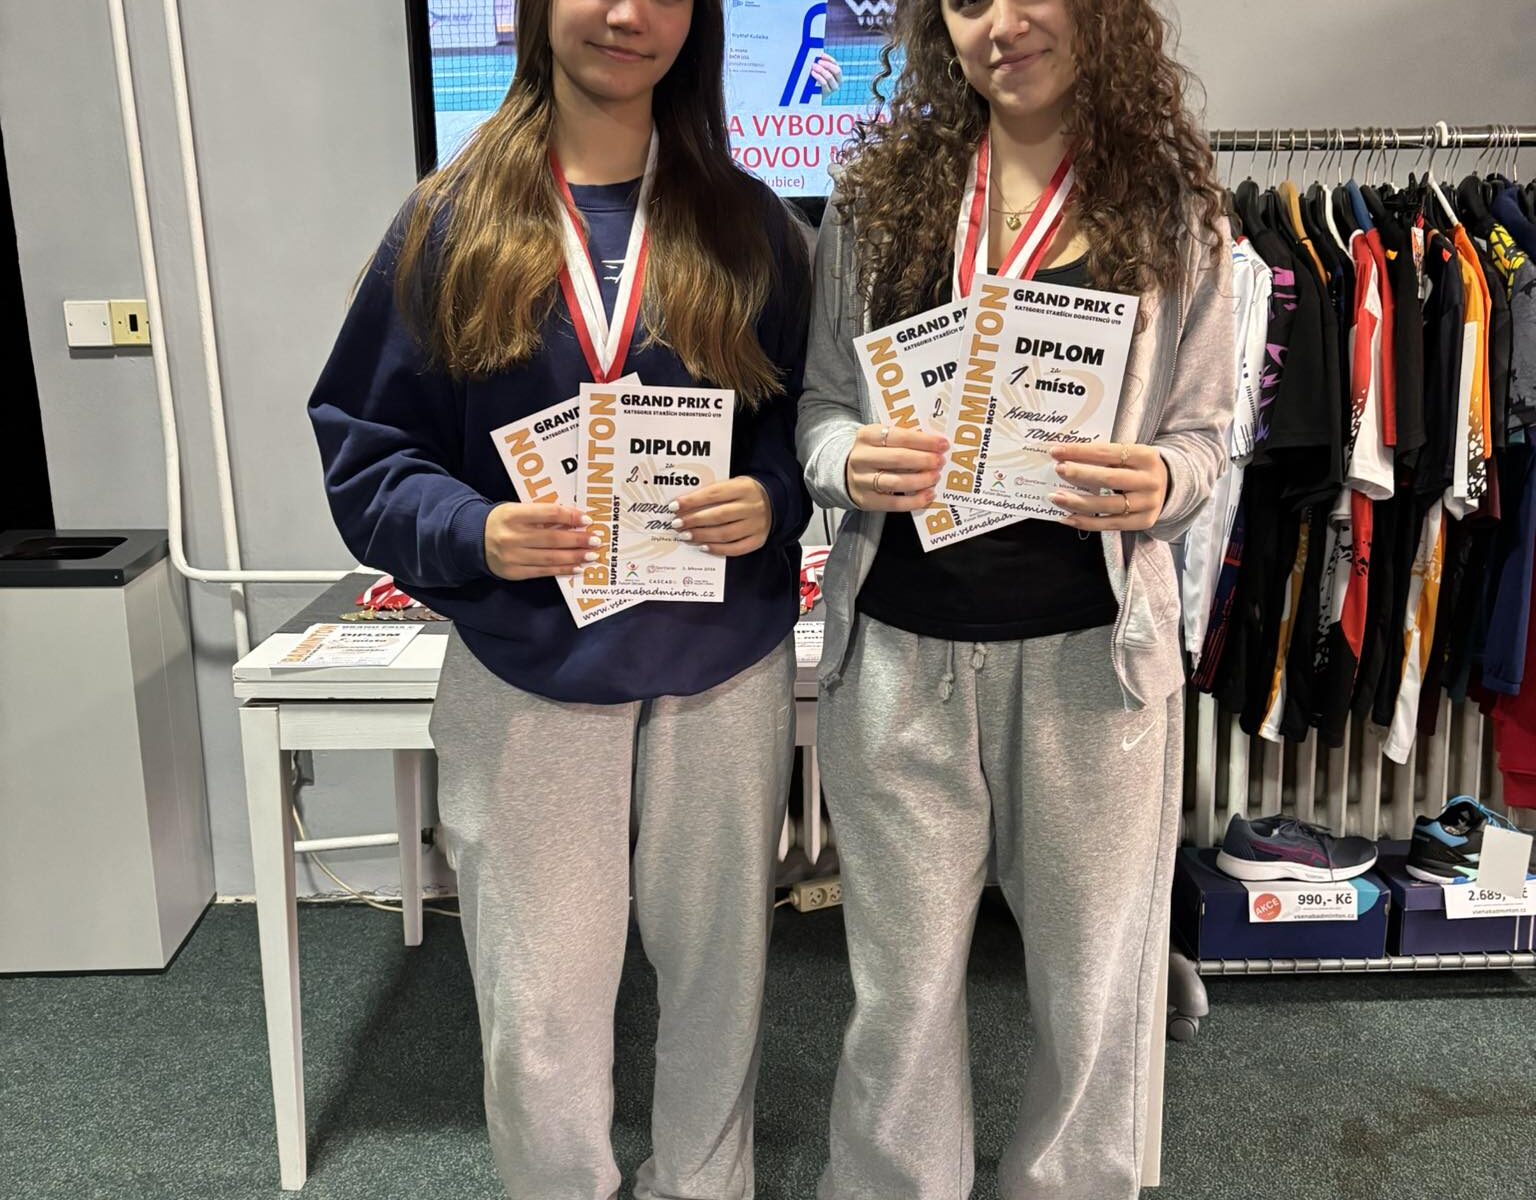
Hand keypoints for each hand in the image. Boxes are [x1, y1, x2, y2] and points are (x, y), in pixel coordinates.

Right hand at [483, 502, 597, 580]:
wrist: (472, 540)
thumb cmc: (502, 521)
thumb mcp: (517, 510)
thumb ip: (541, 514)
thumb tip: (573, 518)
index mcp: (513, 515)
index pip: (548, 513)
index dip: (569, 516)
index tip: (586, 519)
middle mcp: (512, 537)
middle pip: (552, 539)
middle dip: (577, 540)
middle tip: (595, 540)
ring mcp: (512, 557)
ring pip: (550, 558)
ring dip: (574, 557)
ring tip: (591, 555)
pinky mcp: (513, 573)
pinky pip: (543, 572)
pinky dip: (562, 570)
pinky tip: (576, 567)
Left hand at [671, 476, 772, 556]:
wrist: (774, 502)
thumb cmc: (744, 493)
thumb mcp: (733, 485)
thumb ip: (713, 493)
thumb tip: (684, 506)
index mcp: (743, 487)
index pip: (714, 494)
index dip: (692, 501)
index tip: (674, 506)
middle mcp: (751, 506)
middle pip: (718, 515)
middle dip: (694, 521)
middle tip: (676, 524)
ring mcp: (756, 525)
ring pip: (725, 534)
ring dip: (702, 536)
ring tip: (685, 536)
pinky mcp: (758, 540)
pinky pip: (736, 549)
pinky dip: (718, 549)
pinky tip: (703, 547)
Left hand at [811, 53, 841, 95]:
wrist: (813, 99)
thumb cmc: (816, 84)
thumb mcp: (820, 74)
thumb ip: (821, 66)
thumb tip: (817, 56)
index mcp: (838, 75)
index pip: (836, 64)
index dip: (829, 59)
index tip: (821, 55)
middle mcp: (839, 82)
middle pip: (836, 70)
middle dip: (827, 65)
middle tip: (818, 62)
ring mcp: (834, 88)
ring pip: (830, 76)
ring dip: (821, 70)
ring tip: (813, 66)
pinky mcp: (828, 93)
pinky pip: (824, 83)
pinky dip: (818, 76)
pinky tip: (813, 73)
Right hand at [845, 423, 947, 511]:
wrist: (846, 472)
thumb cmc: (874, 452)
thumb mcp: (882, 439)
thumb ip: (904, 439)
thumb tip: (936, 445)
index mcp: (867, 435)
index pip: (899, 436)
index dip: (924, 441)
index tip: (943, 444)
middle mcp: (861, 457)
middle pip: (898, 458)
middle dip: (924, 460)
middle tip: (940, 462)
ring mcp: (862, 480)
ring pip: (896, 482)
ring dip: (921, 480)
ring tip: (935, 477)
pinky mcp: (866, 500)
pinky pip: (894, 504)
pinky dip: (914, 501)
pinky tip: (928, 495)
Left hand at [1048, 442, 1167, 531]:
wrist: (1169, 486)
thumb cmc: (1138, 467)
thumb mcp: (1129, 455)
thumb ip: (1103, 456)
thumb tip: (1064, 457)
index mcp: (1146, 456)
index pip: (1108, 452)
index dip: (1081, 452)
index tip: (1057, 451)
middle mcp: (1150, 480)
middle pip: (1109, 479)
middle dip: (1080, 474)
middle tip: (1057, 470)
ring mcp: (1148, 503)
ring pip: (1107, 505)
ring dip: (1077, 502)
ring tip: (1056, 497)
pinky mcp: (1143, 522)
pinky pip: (1109, 524)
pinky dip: (1085, 522)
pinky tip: (1067, 518)